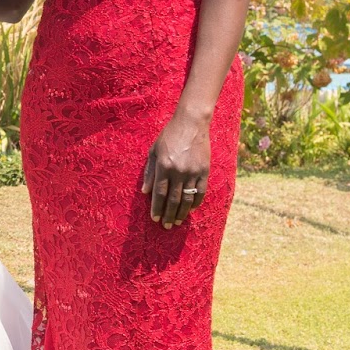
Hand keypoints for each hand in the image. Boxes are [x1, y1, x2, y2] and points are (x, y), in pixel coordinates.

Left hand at [141, 108, 209, 229]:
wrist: (191, 123)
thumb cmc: (169, 136)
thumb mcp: (154, 151)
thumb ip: (149, 172)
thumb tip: (145, 192)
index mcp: (164, 166)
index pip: (159, 193)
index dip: (156, 208)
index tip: (154, 219)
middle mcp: (178, 171)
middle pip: (173, 199)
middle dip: (168, 215)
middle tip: (166, 226)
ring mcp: (193, 172)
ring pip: (187, 199)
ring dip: (181, 213)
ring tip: (177, 222)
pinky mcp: (204, 171)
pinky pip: (200, 191)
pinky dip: (196, 203)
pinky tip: (191, 209)